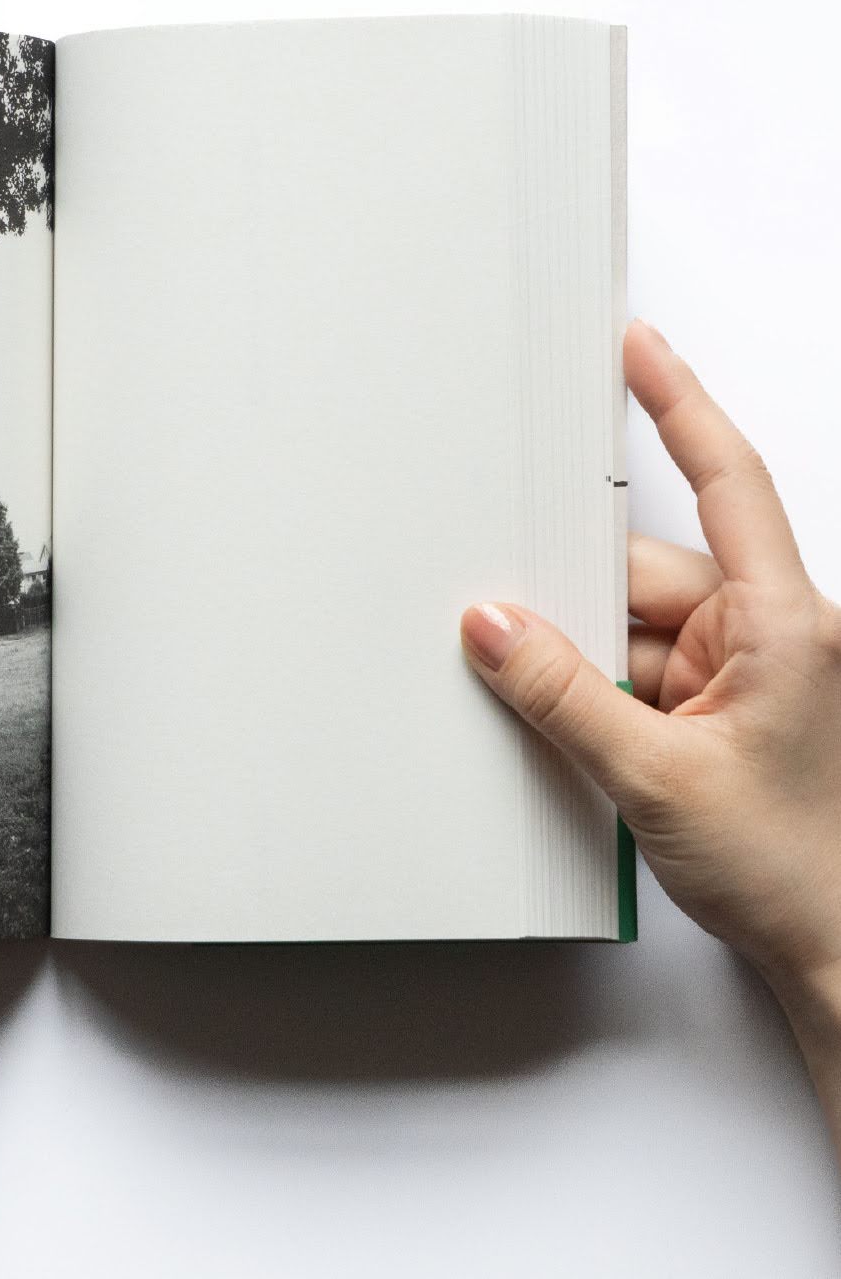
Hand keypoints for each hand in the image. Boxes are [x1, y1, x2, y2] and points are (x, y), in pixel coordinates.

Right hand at [461, 320, 840, 1127]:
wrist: (829, 952)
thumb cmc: (796, 866)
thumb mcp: (659, 776)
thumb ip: (562, 694)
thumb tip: (491, 624)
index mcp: (784, 624)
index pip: (726, 483)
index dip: (679, 404)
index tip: (638, 346)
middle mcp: (763, 633)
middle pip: (644, 573)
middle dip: (578, 605)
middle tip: (515, 622)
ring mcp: (734, 673)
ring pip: (624, 625)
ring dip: (583, 663)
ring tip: (586, 728)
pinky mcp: (705, 708)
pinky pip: (626, 668)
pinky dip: (592, 690)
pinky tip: (587, 734)